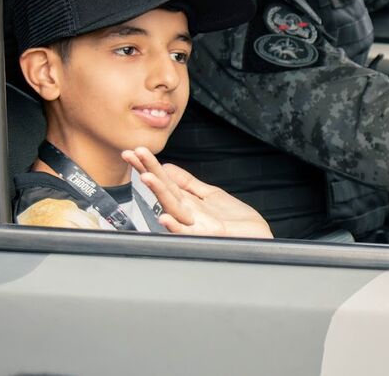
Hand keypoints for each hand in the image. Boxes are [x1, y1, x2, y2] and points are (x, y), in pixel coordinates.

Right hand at [121, 147, 272, 238]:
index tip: (136, 151)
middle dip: (148, 171)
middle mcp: (187, 212)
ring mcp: (195, 224)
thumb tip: (168, 167)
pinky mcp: (207, 235)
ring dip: (158, 192)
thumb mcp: (210, 194)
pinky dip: (175, 226)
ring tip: (145, 176)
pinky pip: (187, 231)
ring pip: (172, 206)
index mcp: (188, 201)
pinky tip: (164, 217)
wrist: (256, 237)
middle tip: (132, 155)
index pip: (165, 180)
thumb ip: (188, 183)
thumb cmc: (235, 220)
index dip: (150, 165)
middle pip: (163, 189)